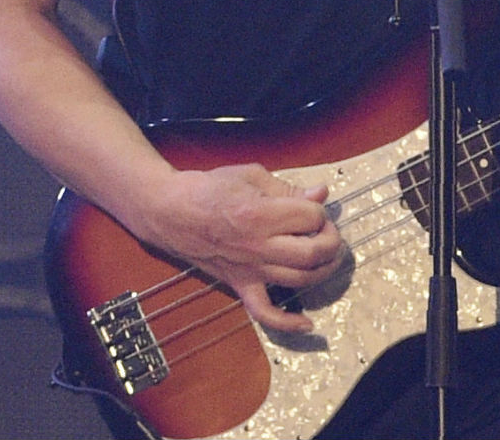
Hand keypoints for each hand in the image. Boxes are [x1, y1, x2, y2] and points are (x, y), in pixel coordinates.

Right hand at [139, 163, 343, 335]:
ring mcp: (248, 270)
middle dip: (331, 241)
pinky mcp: (238, 284)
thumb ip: (288, 188)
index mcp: (259, 214)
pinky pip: (263, 312)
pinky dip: (286, 322)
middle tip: (327, 231)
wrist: (168, 211)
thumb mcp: (250, 175)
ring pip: (298, 281)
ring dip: (322, 271)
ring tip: (326, 257)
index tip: (313, 206)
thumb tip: (320, 194)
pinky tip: (306, 323)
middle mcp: (257, 247)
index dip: (319, 211)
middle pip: (312, 254)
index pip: (311, 217)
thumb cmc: (208, 188)